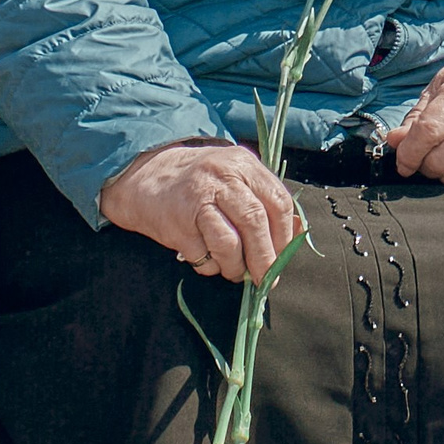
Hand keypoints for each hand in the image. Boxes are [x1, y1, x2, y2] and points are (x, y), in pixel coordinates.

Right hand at [100, 141, 302, 282]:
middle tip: (266, 279)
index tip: (283, 256)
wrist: (146, 176)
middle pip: (255, 222)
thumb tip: (297, 234)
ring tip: (235, 272)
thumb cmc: (201, 182)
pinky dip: (211, 267)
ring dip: (236, 267)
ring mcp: (197, 200)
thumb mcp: (235, 177)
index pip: (278, 201)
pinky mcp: (176, 224)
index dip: (285, 234)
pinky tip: (208, 259)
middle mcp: (221, 177)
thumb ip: (264, 200)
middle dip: (265, 258)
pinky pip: (203, 257)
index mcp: (243, 164)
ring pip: (229, 244)